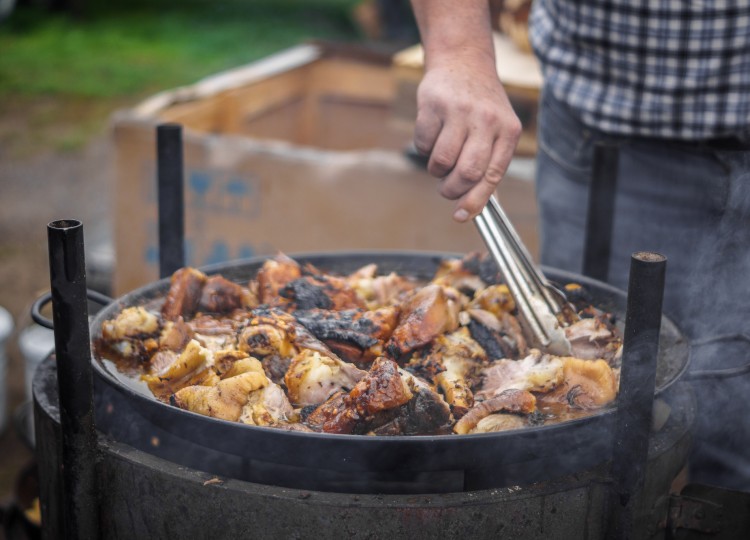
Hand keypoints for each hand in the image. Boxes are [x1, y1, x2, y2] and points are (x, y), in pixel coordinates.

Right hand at [414, 49, 521, 221]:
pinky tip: (432, 136)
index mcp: (508, 130)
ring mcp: (459, 111)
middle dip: (452, 189)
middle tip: (446, 189)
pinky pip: (423, 144)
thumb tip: (480, 207)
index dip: (476, 200)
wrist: (463, 61)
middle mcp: (487, 120)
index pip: (492, 175)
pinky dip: (423, 148)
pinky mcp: (434, 104)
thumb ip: (491, 166)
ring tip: (440, 160)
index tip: (461, 216)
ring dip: (436, 170)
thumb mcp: (498, 130)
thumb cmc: (481, 105)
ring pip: (442, 161)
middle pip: (467, 172)